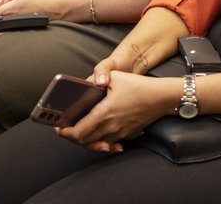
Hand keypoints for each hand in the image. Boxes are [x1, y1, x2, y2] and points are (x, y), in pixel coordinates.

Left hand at [0, 0, 78, 20]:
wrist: (58, 9)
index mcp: (9, 9)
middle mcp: (11, 18)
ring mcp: (16, 22)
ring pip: (1, 19)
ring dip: (0, 12)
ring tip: (10, 2)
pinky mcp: (22, 24)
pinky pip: (9, 21)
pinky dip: (7, 15)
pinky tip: (15, 8)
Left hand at [56, 71, 178, 150]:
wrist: (161, 98)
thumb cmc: (139, 86)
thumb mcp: (115, 77)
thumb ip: (96, 81)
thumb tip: (84, 85)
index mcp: (103, 113)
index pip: (78, 132)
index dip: (65, 132)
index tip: (59, 127)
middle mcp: (109, 127)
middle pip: (84, 141)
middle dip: (73, 137)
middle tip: (66, 129)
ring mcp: (119, 133)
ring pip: (96, 144)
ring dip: (86, 140)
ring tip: (80, 132)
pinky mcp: (127, 135)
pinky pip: (109, 143)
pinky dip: (101, 142)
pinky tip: (100, 138)